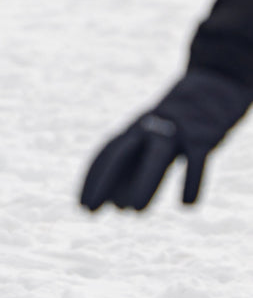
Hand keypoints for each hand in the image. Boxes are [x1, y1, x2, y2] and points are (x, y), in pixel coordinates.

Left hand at [81, 69, 252, 209]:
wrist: (215, 85)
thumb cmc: (178, 123)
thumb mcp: (154, 139)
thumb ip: (136, 167)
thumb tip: (119, 205)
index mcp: (134, 128)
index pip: (106, 153)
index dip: (92, 179)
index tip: (81, 206)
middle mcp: (149, 128)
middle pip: (121, 154)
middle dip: (103, 182)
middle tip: (89, 211)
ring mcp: (176, 131)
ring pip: (157, 157)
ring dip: (145, 183)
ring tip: (134, 212)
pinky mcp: (204, 136)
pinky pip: (196, 160)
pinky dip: (191, 182)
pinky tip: (186, 205)